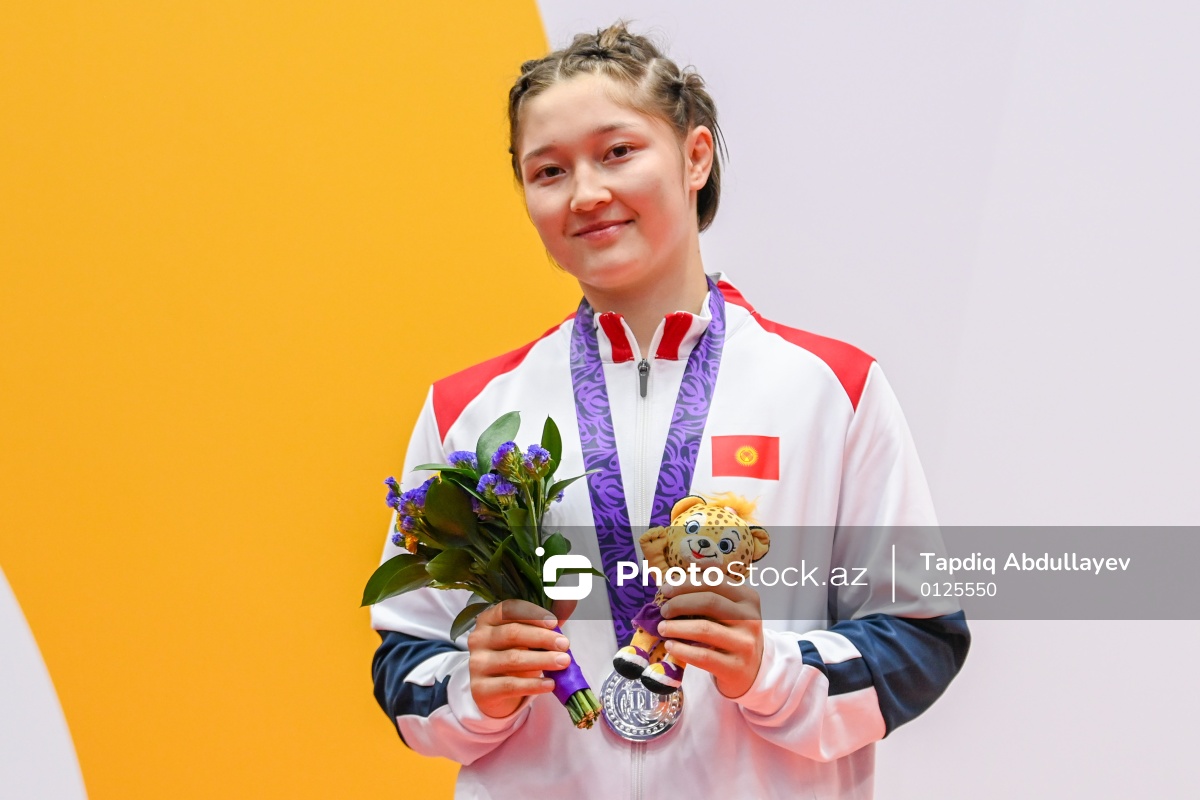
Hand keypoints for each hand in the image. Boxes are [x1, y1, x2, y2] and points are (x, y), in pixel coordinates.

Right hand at [466, 598, 576, 718]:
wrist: (495, 693)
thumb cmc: (514, 657)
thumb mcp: (527, 639)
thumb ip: (544, 623)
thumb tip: (569, 603)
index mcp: (487, 620)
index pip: (508, 610)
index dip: (532, 614)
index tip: (554, 622)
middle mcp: (478, 639)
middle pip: (512, 633)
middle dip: (542, 638)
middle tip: (565, 644)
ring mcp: (477, 664)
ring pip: (513, 659)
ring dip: (543, 660)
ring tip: (564, 662)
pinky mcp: (481, 689)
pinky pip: (511, 685)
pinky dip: (533, 684)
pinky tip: (550, 684)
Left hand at [656, 579, 763, 699]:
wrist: (752, 671)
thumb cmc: (734, 634)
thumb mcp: (731, 610)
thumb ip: (711, 593)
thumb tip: (679, 577)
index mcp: (747, 598)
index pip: (715, 582)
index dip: (687, 583)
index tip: (666, 589)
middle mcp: (750, 618)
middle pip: (709, 601)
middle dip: (680, 603)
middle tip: (663, 610)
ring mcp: (744, 643)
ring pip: (705, 629)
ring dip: (677, 627)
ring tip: (662, 628)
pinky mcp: (735, 667)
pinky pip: (703, 656)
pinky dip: (682, 649)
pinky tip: (670, 646)